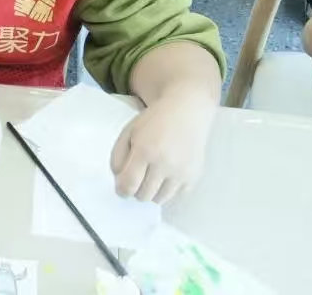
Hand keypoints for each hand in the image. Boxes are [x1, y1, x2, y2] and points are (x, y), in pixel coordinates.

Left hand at [110, 88, 215, 202]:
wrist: (186, 112)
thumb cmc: (154, 121)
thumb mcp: (129, 132)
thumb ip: (118, 157)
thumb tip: (119, 181)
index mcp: (145, 150)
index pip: (129, 184)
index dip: (122, 190)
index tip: (121, 188)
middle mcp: (165, 164)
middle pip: (144, 195)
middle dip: (136, 190)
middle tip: (137, 179)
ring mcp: (181, 172)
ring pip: (160, 199)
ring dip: (152, 192)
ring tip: (152, 177)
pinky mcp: (194, 176)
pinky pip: (176, 196)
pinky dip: (168, 190)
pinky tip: (166, 176)